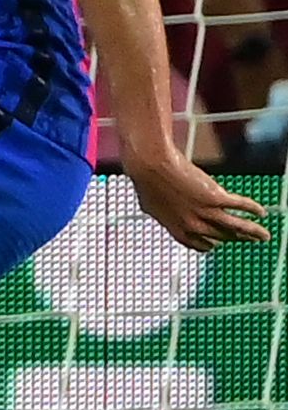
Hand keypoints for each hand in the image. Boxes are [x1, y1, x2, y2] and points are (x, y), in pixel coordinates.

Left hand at [125, 149, 270, 252]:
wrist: (150, 165)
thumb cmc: (146, 180)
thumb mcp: (150, 204)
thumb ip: (160, 212)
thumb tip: (156, 211)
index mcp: (176, 229)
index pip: (199, 244)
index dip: (210, 244)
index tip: (217, 243)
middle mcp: (193, 225)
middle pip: (222, 236)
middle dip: (237, 239)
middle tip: (248, 240)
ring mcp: (205, 212)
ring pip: (236, 227)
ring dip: (252, 232)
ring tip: (264, 236)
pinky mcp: (216, 198)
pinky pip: (240, 205)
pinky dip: (253, 209)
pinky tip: (261, 212)